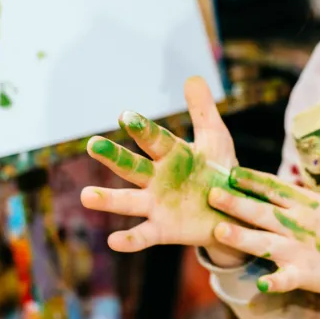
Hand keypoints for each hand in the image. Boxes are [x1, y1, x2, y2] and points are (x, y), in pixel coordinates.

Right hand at [81, 76, 245, 262]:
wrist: (233, 211)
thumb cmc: (220, 171)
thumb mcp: (215, 139)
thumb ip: (202, 111)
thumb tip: (193, 77)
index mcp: (170, 154)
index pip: (153, 138)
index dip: (141, 128)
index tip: (125, 115)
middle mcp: (157, 178)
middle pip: (132, 166)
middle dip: (113, 156)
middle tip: (92, 144)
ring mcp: (157, 205)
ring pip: (129, 200)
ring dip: (108, 199)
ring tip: (86, 196)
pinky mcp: (164, 229)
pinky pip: (143, 236)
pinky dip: (129, 240)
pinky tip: (113, 241)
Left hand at [207, 152, 319, 306]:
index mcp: (307, 205)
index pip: (275, 189)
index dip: (252, 180)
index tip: (231, 173)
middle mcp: (299, 225)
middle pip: (263, 212)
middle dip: (236, 204)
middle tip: (212, 195)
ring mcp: (301, 251)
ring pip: (265, 243)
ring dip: (242, 238)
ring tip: (219, 231)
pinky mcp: (306, 274)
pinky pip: (286, 279)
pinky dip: (274, 283)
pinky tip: (259, 284)